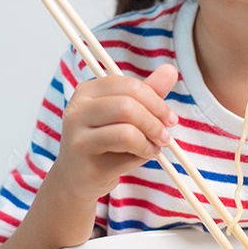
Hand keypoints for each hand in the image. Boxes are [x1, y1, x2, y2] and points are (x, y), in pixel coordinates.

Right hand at [49, 64, 178, 202]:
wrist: (78, 178)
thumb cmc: (105, 145)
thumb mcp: (126, 117)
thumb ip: (147, 93)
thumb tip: (170, 70)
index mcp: (88, 91)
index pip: (128, 85)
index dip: (155, 100)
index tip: (169, 117)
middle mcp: (78, 106)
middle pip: (128, 103)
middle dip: (155, 119)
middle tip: (166, 135)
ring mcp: (77, 130)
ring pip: (127, 124)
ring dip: (151, 136)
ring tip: (155, 146)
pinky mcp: (83, 152)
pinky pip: (124, 143)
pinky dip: (143, 149)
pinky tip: (144, 154)